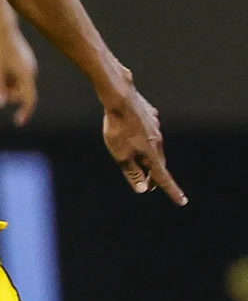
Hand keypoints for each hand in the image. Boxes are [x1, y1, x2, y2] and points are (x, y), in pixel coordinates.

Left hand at [0, 26, 38, 126]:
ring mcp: (29, 66)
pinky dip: (9, 79)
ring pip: (19, 85)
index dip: (25, 112)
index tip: (18, 122)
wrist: (4, 30)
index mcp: (27, 75)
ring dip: (8, 86)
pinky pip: (19, 77)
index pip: (29, 99)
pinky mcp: (26, 62)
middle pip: (22, 93)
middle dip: (10, 95)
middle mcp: (31, 72)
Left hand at [101, 81, 185, 205]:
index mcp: (152, 153)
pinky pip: (148, 131)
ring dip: (148, 158)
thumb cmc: (118, 129)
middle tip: (149, 186)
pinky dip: (144, 139)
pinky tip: (134, 134)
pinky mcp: (151, 116)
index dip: (171, 191)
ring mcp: (155, 127)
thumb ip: (132, 172)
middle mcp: (158, 141)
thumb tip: (144, 189)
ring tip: (139, 163)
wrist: (120, 98)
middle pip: (158, 163)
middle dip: (154, 176)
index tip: (182, 202)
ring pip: (154, 147)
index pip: (163, 177)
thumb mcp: (120, 155)